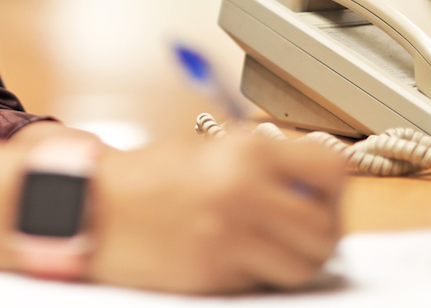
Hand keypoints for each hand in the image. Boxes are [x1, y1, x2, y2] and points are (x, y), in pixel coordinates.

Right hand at [88, 130, 345, 293]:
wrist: (94, 206)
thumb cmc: (148, 177)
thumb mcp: (211, 150)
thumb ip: (264, 163)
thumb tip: (314, 186)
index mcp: (247, 153)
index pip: (332, 170)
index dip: (336, 186)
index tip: (325, 191)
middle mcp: (245, 194)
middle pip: (326, 229)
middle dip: (323, 231)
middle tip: (305, 226)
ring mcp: (232, 239)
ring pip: (305, 264)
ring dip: (299, 258)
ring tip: (277, 246)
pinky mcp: (217, 274)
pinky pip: (266, 281)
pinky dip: (264, 273)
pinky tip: (241, 256)